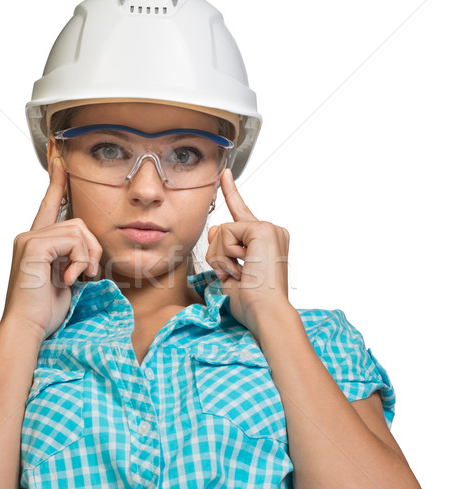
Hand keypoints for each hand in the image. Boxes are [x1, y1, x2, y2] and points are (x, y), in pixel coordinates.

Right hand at [0, 156, 102, 340]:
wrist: (28, 328)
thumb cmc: (45, 309)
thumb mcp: (64, 277)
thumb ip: (71, 257)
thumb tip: (86, 249)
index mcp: (36, 241)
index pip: (49, 205)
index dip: (56, 182)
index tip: (59, 160)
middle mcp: (29, 236)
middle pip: (78, 222)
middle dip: (92, 248)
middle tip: (90, 272)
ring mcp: (29, 240)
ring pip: (78, 230)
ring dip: (87, 256)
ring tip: (78, 277)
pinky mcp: (33, 247)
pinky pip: (72, 240)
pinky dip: (79, 260)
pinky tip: (68, 279)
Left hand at [206, 169, 291, 336]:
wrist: (266, 313)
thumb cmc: (252, 302)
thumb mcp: (230, 272)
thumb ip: (223, 248)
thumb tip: (216, 228)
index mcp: (267, 242)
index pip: (242, 214)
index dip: (232, 194)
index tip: (224, 175)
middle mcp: (272, 231)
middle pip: (224, 230)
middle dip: (219, 256)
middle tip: (239, 276)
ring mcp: (269, 229)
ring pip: (222, 232)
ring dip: (222, 258)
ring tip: (242, 274)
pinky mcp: (262, 230)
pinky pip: (226, 234)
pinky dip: (227, 255)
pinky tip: (244, 267)